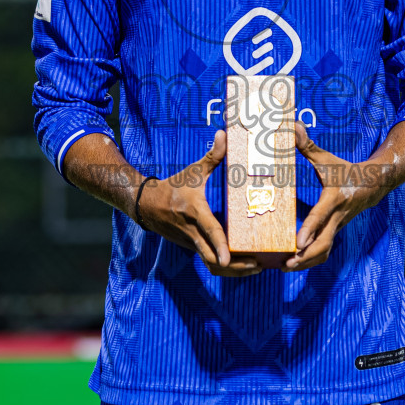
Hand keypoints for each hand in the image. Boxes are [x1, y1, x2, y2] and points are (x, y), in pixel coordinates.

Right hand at [140, 130, 259, 277]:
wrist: (146, 205)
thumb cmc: (173, 187)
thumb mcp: (192, 171)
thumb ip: (212, 156)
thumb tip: (225, 134)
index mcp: (194, 212)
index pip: (209, 230)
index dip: (220, 245)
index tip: (228, 259)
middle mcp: (192, 231)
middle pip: (212, 257)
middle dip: (235, 266)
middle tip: (258, 265)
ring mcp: (191, 242)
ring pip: (211, 264)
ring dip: (233, 271)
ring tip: (255, 268)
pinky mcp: (192, 247)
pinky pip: (209, 261)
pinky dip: (225, 267)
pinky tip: (243, 265)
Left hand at [286, 122, 390, 270]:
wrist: (371, 185)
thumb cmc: (345, 170)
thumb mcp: (327, 158)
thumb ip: (308, 145)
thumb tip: (292, 126)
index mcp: (334, 199)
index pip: (320, 217)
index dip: (309, 229)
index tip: (297, 243)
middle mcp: (337, 217)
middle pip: (323, 243)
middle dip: (305, 257)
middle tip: (286, 264)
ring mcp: (338, 227)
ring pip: (325, 251)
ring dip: (307, 262)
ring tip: (286, 267)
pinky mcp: (336, 232)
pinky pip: (325, 250)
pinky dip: (311, 260)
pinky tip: (295, 263)